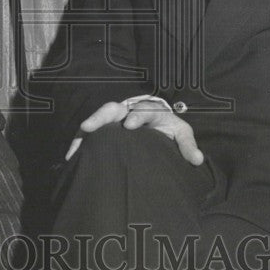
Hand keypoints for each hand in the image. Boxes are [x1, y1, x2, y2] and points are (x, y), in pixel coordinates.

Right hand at [65, 98, 203, 165]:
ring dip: (86, 131)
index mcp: (148, 111)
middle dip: (100, 117)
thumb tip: (198, 160)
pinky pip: (89, 135)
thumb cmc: (168, 129)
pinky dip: (79, 144)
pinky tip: (70, 158)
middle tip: (88, 127)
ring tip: (73, 148)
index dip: (136, 116)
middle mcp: (127, 111)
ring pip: (97, 122)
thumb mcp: (180, 134)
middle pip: (112, 109)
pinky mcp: (105, 130)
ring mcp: (114, 120)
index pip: (142, 110)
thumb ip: (188, 146)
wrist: (157, 126)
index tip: (130, 125)